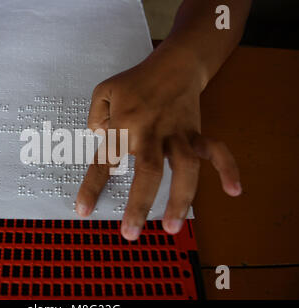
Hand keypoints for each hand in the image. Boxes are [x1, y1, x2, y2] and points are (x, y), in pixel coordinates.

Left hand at [75, 44, 241, 239]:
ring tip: (172, 228)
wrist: (174, 64)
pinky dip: (227, 168)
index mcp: (124, 126)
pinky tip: (233, 190)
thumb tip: (98, 140)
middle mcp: (151, 134)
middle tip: (130, 234)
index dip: (92, 187)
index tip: (83, 210)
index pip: (104, 162)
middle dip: (139, 205)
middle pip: (147, 173)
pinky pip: (215, 150)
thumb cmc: (135, 82)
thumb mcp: (103, 91)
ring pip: (183, 169)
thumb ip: (94, 118)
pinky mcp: (196, 133)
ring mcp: (177, 134)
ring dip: (180, 200)